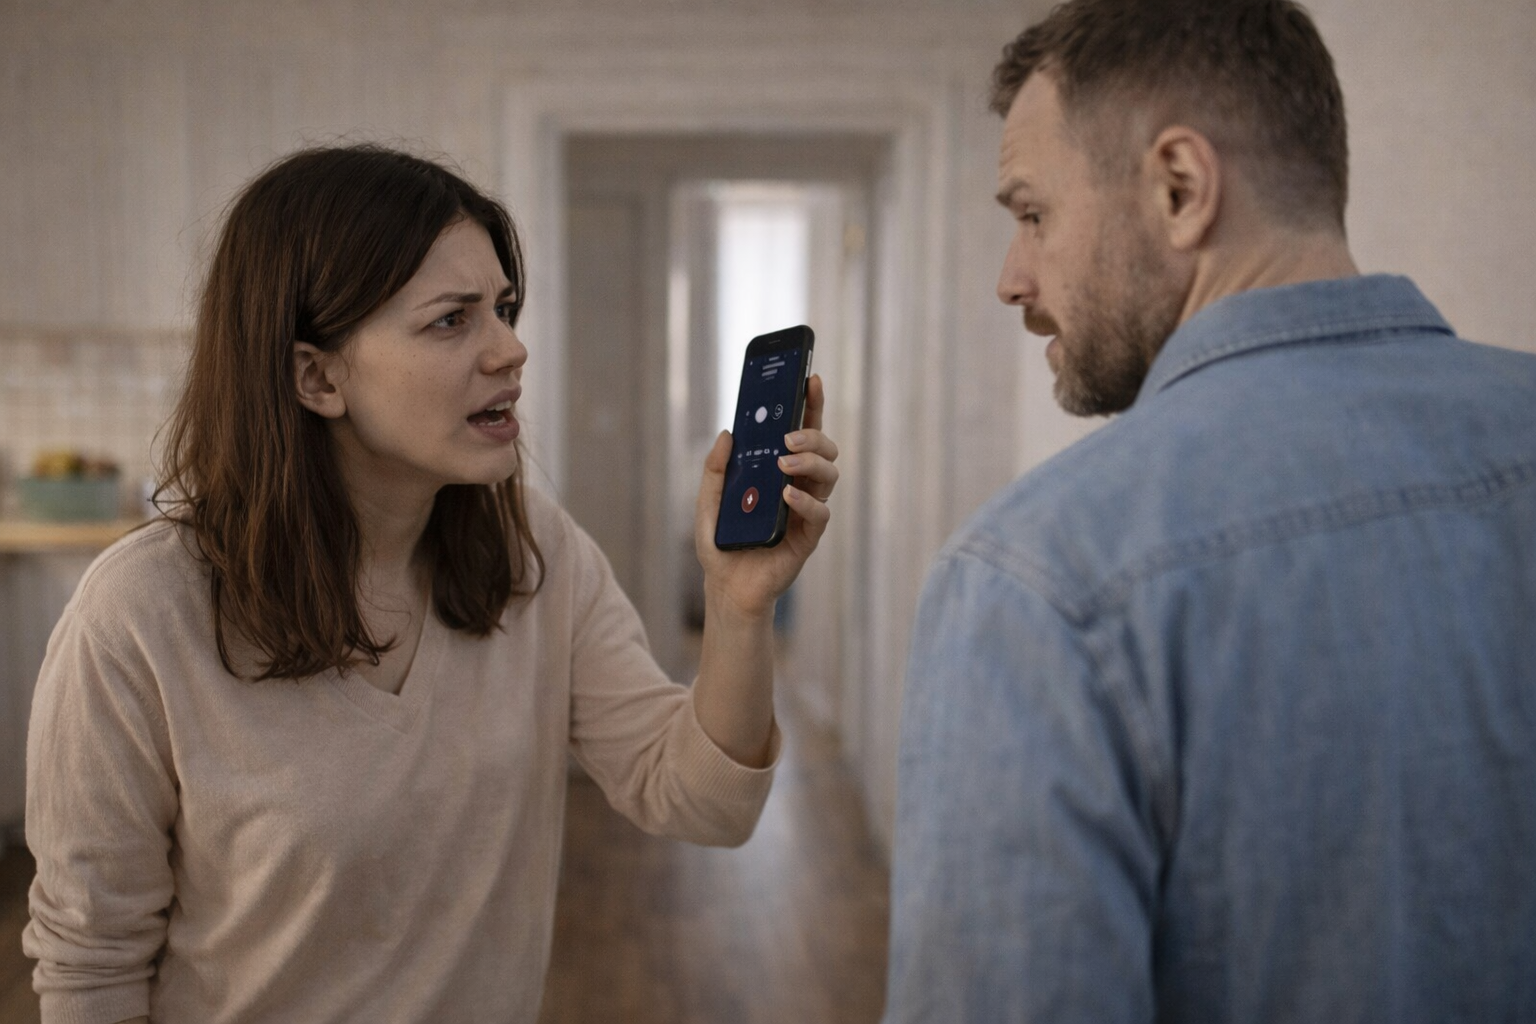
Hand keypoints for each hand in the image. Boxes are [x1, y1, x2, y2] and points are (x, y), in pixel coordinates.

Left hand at [694, 374, 839, 620]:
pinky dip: (806, 501)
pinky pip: (820, 513)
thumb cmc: (722, 542)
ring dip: (810, 463)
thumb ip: (715, 469)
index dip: (810, 404)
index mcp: (779, 471)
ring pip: (829, 475)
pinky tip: (787, 495)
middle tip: (787, 438)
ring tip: (784, 463)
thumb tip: (727, 433)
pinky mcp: (808, 537)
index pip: (802, 431)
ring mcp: (806, 510)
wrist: (726, 587)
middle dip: (811, 435)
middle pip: (824, 449)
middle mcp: (799, 486)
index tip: (810, 377)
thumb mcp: (707, 500)